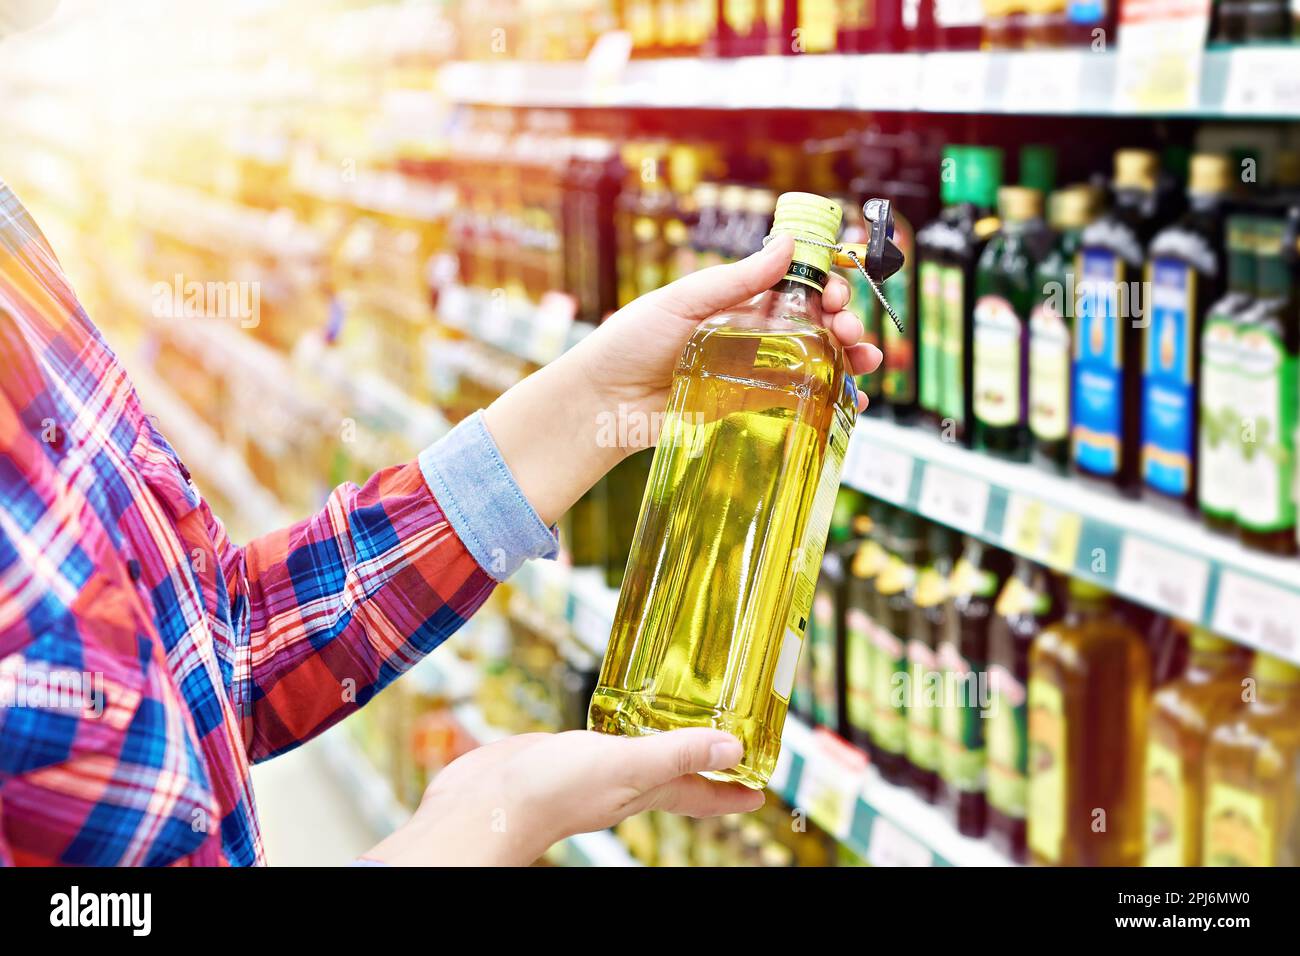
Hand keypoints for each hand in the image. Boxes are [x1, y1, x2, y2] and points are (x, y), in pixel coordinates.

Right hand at [362, 728, 761, 865]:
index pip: (700, 795)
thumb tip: (733, 750)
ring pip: (640, 753)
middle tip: (731, 745)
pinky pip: (604, 736)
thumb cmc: (552, 793)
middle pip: (675, 773)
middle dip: (703, 763)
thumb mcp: (626, 766)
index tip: (760, 788)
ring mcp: (594, 767)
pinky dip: (619, 724)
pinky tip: (617, 709)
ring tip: (683, 718)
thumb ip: (676, 753)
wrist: (485, 801)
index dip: (731, 792)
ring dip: (664, 740)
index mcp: (644, 791)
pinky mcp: (565, 750)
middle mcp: (623, 782)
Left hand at [571, 234, 881, 425]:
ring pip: (817, 364)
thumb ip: (735, 280)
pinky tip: (853, 400)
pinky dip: (833, 401)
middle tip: (851, 328)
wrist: (602, 403)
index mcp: (738, 303)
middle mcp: (753, 337)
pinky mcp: (750, 411)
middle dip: (846, 322)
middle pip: (816, 326)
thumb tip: (787, 245)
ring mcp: (755, 375)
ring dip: (850, 359)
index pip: (796, 288)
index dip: (825, 286)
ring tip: (864, 360)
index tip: (838, 290)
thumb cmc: (630, 343)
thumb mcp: (681, 302)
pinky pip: (800, 404)